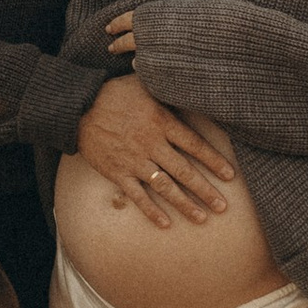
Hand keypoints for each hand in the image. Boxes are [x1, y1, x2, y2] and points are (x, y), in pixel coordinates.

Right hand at [77, 74, 232, 228]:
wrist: (78, 107)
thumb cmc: (113, 92)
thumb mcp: (143, 83)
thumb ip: (166, 89)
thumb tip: (188, 84)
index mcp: (161, 121)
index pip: (194, 145)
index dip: (214, 161)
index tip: (230, 175)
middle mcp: (151, 144)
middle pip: (184, 171)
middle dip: (206, 190)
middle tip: (223, 206)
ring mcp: (134, 161)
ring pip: (165, 187)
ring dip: (185, 204)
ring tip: (202, 218)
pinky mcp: (118, 173)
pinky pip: (137, 196)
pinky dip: (151, 211)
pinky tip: (166, 223)